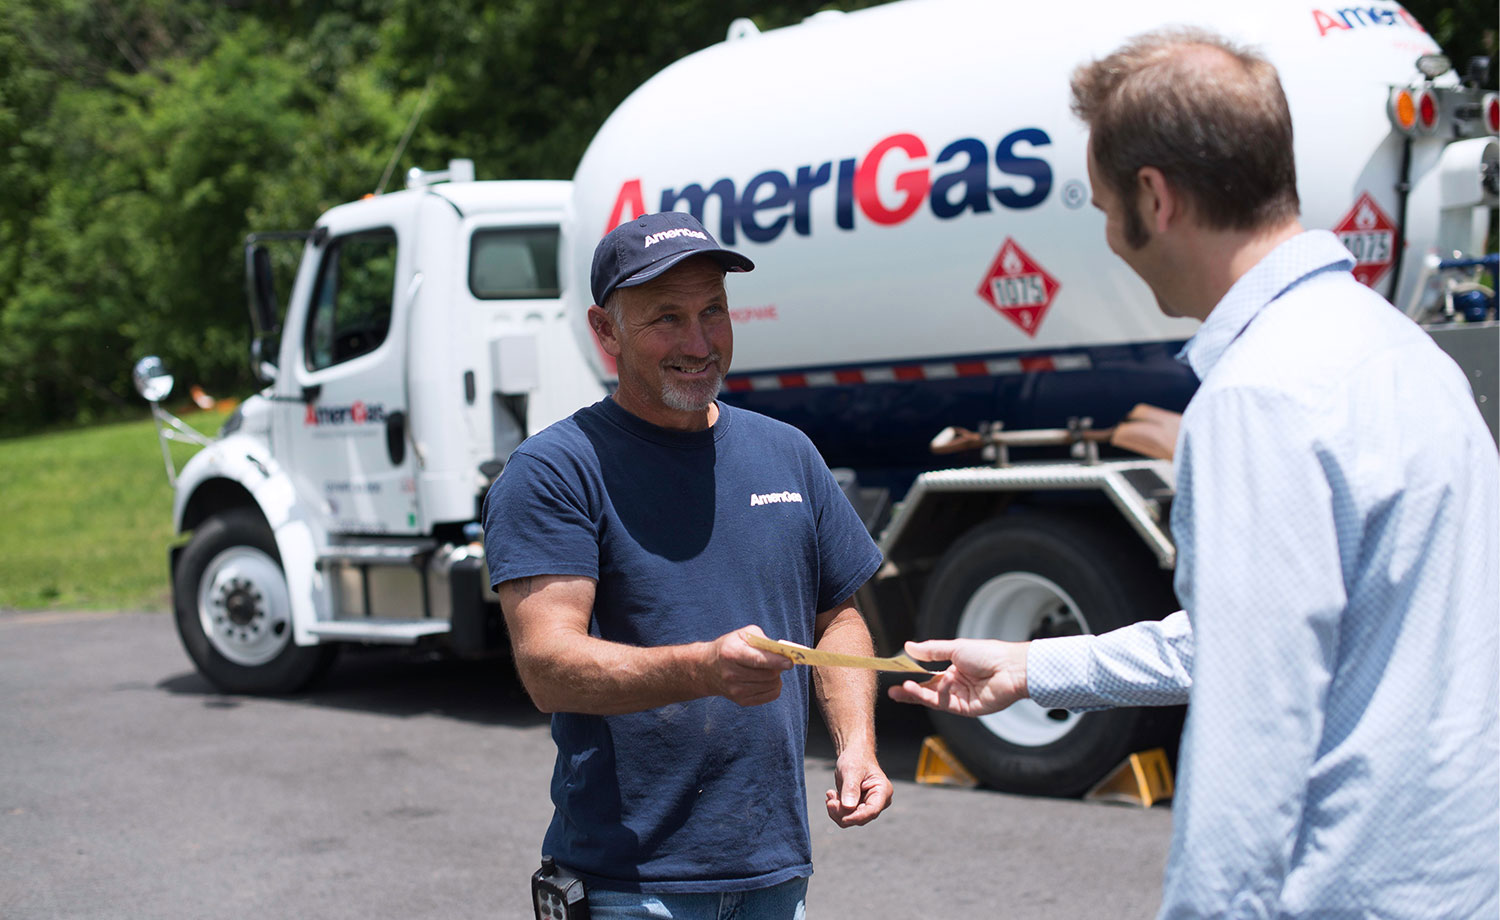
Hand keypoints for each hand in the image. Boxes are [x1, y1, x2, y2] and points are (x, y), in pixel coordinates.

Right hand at [706, 624, 793, 706]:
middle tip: (780, 661)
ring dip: (776, 676)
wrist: (707, 668)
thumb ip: (762, 639)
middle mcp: (731, 674)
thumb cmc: (729, 647)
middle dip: (778, 668)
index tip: (789, 662)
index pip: (758, 660)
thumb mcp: (742, 635)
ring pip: (771, 685)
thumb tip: (782, 650)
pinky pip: (770, 695)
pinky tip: (768, 679)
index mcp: (731, 653)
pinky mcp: (741, 701)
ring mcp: (736, 690)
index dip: (776, 661)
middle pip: (768, 674)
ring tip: (770, 669)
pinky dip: (775, 687)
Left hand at [824, 751, 891, 826]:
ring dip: (837, 809)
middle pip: (860, 817)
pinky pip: (845, 816)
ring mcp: (868, 805)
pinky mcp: (858, 807)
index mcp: (883, 791)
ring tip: (830, 794)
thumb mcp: (852, 770)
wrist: (853, 756)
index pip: (872, 811)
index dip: (857, 817)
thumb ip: (851, 788)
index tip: (842, 818)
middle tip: (829, 799)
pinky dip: (836, 808)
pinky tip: (832, 796)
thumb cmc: (856, 759)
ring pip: (851, 819)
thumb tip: (849, 807)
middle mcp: (878, 801)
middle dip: (842, 811)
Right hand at [887, 639, 1028, 716]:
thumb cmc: (988, 654)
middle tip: (892, 692)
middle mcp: (956, 685)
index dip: (912, 677)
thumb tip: (908, 646)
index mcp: (953, 670)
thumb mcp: (954, 648)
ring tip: (905, 687)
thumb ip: (930, 650)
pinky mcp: (966, 709)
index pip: (928, 676)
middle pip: (928, 691)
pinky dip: (941, 693)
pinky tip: (943, 681)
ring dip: (919, 694)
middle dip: (910, 692)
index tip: (896, 676)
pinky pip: (947, 703)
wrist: (1011, 668)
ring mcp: (960, 698)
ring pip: (934, 699)